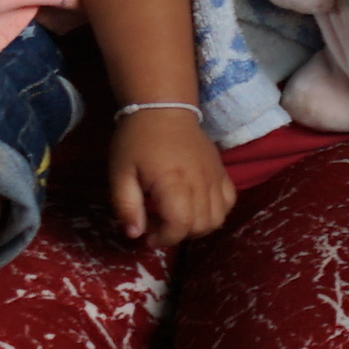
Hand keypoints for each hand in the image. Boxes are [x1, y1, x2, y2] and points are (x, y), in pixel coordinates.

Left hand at [108, 104, 235, 251]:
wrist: (163, 109)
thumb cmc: (136, 141)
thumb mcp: (119, 173)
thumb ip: (126, 206)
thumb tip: (135, 235)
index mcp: (172, 181)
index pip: (181, 224)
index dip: (165, 239)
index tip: (148, 237)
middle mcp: (199, 181)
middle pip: (201, 225)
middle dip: (179, 235)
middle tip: (159, 226)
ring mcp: (215, 176)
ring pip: (218, 218)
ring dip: (198, 227)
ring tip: (178, 219)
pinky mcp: (222, 172)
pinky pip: (229, 201)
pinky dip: (216, 213)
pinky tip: (197, 208)